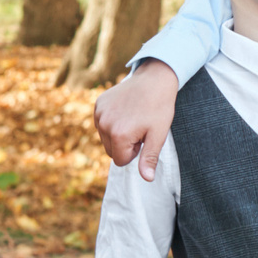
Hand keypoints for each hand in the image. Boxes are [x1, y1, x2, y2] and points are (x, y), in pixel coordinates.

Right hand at [96, 59, 180, 176]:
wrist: (155, 78)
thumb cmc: (159, 107)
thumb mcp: (158, 135)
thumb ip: (149, 158)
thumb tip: (147, 179)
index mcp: (118, 134)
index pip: (120, 160)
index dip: (135, 152)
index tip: (144, 136)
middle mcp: (104, 124)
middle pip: (111, 151)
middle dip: (125, 144)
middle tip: (140, 128)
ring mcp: (99, 113)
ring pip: (105, 138)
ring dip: (118, 134)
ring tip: (134, 118)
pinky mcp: (98, 104)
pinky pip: (102, 124)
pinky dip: (112, 121)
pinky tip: (126, 110)